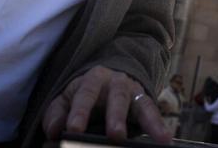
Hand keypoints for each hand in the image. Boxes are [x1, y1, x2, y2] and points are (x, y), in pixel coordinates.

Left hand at [42, 66, 173, 142]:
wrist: (109, 78)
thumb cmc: (85, 95)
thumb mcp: (67, 99)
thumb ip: (57, 113)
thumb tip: (53, 130)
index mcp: (91, 80)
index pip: (85, 94)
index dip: (79, 112)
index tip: (74, 129)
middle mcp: (114, 82)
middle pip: (115, 96)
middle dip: (115, 116)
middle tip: (114, 135)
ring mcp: (132, 90)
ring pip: (137, 102)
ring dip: (143, 121)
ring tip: (144, 138)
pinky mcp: (144, 101)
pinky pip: (152, 111)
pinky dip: (158, 125)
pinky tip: (165, 140)